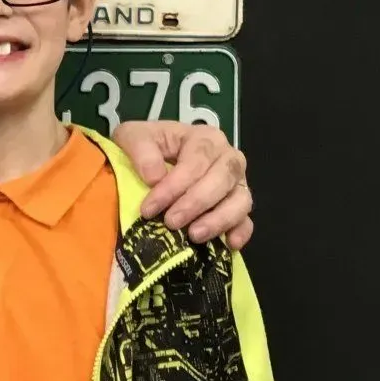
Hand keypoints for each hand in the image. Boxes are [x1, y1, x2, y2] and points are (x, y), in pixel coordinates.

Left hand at [110, 121, 251, 248]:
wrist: (150, 157)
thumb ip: (141, 149)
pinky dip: (241, 232)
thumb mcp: (133, 136)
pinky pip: (246, 220)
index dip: (174, 186)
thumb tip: (155, 177)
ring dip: (218, 219)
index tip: (149, 208)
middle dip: (195, 203)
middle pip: (221, 179)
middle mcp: (228, 159)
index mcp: (205, 138)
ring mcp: (237, 184)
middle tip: (171, 222)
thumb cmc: (146, 147)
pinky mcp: (238, 207)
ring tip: (194, 235)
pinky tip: (229, 244)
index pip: (196, 161)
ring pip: (239, 200)